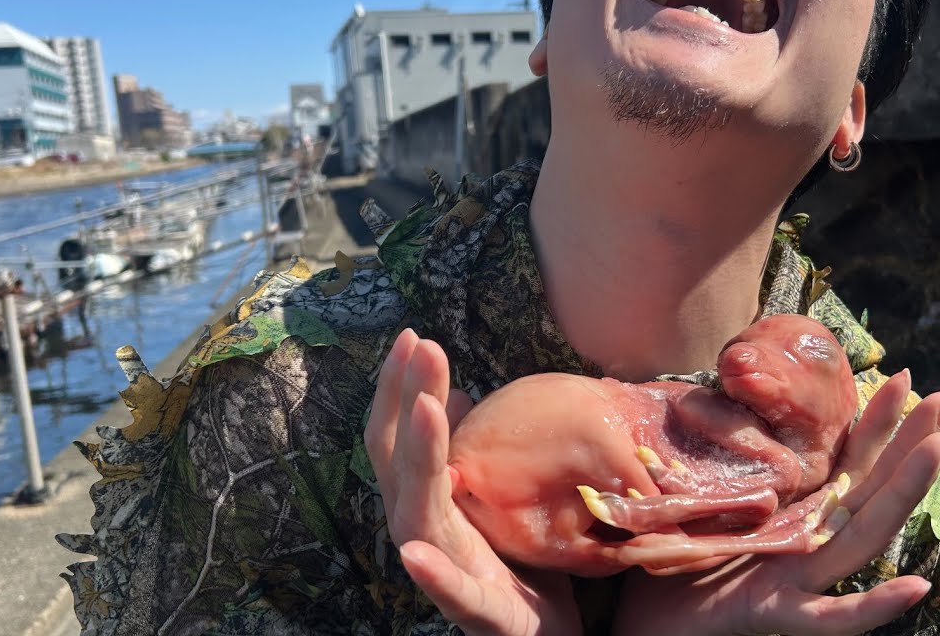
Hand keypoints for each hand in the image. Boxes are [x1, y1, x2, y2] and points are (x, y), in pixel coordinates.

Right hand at [364, 329, 582, 635]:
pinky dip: (430, 572)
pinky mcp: (476, 609)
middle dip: (405, 396)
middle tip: (420, 343)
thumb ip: (469, 448)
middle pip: (399, 458)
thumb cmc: (516, 558)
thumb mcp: (494, 489)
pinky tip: (413, 551)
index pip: (398, 434)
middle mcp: (421, 528)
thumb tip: (460, 390)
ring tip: (425, 405)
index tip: (410, 335)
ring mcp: (442, 569)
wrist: (542, 633)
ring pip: (417, 508)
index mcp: (426, 498)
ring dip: (419, 454)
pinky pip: (449, 591)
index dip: (398, 385)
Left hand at [613, 370, 939, 635]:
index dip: (873, 425)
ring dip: (903, 494)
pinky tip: (916, 585)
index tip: (900, 378)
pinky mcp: (775, 614)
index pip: (843, 464)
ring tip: (938, 450)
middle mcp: (805, 545)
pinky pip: (832, 616)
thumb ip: (714, 466)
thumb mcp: (695, 502)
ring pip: (862, 537)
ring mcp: (795, 580)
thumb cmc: (665, 565)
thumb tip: (700, 399)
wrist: (644, 627)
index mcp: (790, 515)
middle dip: (905, 444)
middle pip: (867, 490)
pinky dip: (874, 605)